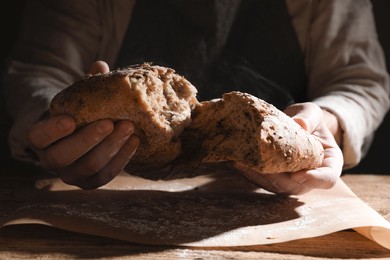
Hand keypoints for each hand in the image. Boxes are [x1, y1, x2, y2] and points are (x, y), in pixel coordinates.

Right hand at [27, 61, 139, 188]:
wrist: (81, 137)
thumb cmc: (77, 113)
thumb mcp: (76, 99)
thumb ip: (84, 84)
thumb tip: (100, 65)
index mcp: (40, 139)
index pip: (39, 137)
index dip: (52, 130)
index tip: (70, 119)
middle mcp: (50, 160)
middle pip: (64, 156)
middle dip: (89, 139)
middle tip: (111, 122)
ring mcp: (71, 174)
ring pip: (88, 167)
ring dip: (111, 147)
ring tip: (129, 128)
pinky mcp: (90, 182)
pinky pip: (106, 175)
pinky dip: (122, 158)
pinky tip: (135, 141)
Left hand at [235, 102, 342, 194]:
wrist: (296, 124)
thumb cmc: (308, 119)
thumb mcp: (312, 112)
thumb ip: (309, 117)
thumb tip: (299, 124)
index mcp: (329, 163)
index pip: (327, 179)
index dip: (315, 180)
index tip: (299, 175)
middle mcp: (310, 177)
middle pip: (296, 187)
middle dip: (278, 179)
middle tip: (262, 167)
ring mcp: (291, 181)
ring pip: (277, 187)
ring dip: (260, 178)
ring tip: (244, 163)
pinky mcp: (274, 179)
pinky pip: (263, 181)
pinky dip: (250, 173)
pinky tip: (238, 161)